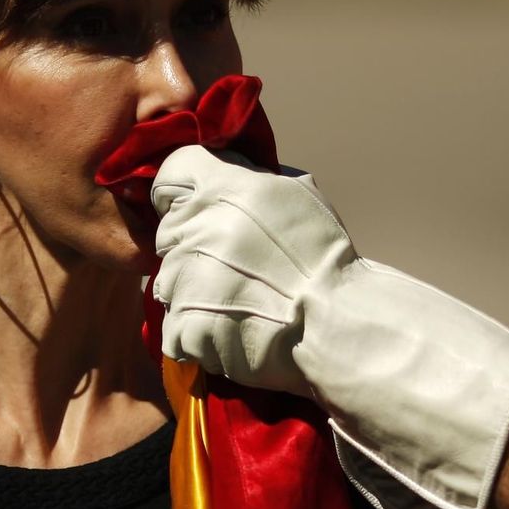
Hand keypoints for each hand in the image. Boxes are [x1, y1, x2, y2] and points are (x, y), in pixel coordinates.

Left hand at [151, 146, 508, 508]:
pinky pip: (173, 329)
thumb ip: (254, 179)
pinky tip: (229, 334)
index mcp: (225, 189)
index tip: (196, 208)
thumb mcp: (301, 196)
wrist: (342, 328)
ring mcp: (186, 281)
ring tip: (235, 305)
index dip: (181, 190)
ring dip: (192, 293)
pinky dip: (196, 336)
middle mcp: (198, 229)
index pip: (170, 172)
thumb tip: (231, 174)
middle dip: (193, 247)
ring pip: (166, 282)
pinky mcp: (186, 327)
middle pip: (167, 231)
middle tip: (233, 268)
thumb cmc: (329, 262)